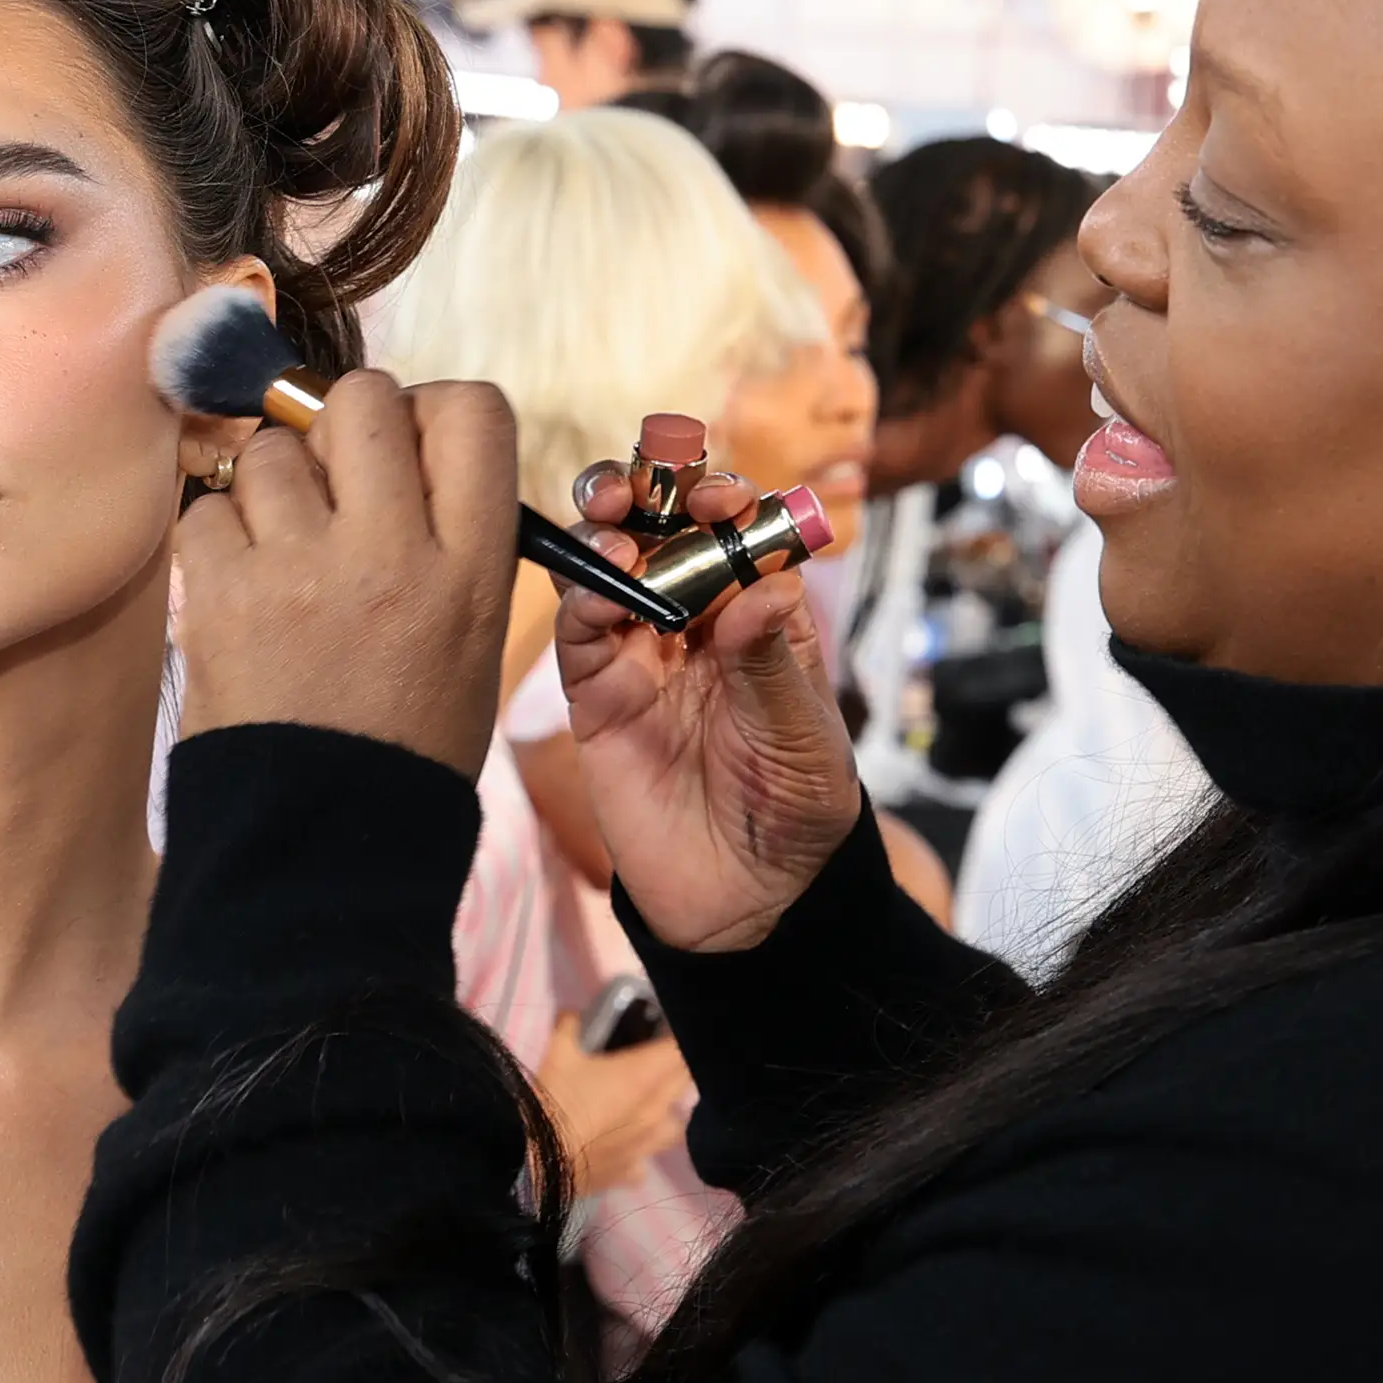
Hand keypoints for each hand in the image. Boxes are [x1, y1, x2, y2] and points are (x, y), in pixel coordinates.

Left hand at [169, 366, 518, 775]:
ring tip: (284, 551)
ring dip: (276, 482)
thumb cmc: (404, 742)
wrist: (320, 843)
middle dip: (343, 423)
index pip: (472, 411)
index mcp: (473, 569)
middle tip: (336, 480)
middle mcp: (394, 553)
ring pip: (277, 447)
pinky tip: (241, 586)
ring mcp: (303, 569)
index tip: (412, 446)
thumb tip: (401, 447)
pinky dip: (220, 535)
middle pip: (364, 399)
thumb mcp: (474, 641)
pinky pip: (209, 506)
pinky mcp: (221, 593)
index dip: (433, 410)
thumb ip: (451, 535)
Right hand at [532, 1015, 693, 1197]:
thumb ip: (570, 1027)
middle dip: (676, 1067)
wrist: (536, 1159)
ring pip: (677, 1125)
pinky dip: (638, 1154)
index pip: (682, 1048)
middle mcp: (657, 1111)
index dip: (676, 1036)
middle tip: (655, 1059)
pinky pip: (645, 1162)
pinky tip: (623, 1149)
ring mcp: (648, 1146)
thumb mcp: (557, 1053)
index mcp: (645, 1076)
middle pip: (686, 1082)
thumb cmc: (553, 1100)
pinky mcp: (630, 1173)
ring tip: (647, 1108)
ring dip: (667, 1113)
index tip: (663, 1030)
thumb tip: (573, 1014)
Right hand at [553, 458, 862, 953]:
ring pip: (608, 566)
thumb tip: (762, 587)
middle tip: (635, 484)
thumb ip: (770, 662)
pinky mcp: (597, 697)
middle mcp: (696, 619)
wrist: (750, 899)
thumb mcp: (802, 735)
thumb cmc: (797, 808)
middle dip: (644, 492)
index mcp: (759, 612)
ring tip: (612, 527)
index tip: (714, 497)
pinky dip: (580, 602)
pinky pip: (579, 635)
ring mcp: (641, 654)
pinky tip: (594, 592)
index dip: (720, 501)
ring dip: (605, 532)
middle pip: (659, 529)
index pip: (735, 531)